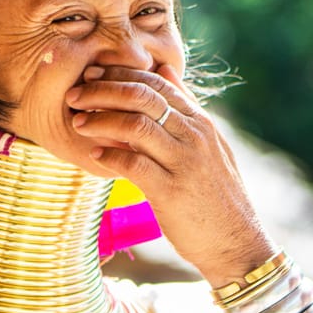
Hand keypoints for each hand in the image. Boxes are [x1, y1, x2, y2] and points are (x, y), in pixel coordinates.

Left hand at [67, 64, 273, 283]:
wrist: (237, 243)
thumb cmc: (216, 196)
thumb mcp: (209, 145)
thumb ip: (186, 108)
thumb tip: (164, 69)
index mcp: (202, 123)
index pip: (156, 83)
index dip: (119, 74)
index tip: (92, 74)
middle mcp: (195, 138)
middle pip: (143, 97)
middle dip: (102, 90)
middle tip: (75, 96)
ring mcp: (185, 164)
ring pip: (135, 125)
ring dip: (100, 121)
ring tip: (78, 124)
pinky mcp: (172, 192)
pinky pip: (133, 165)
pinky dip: (110, 157)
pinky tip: (95, 156)